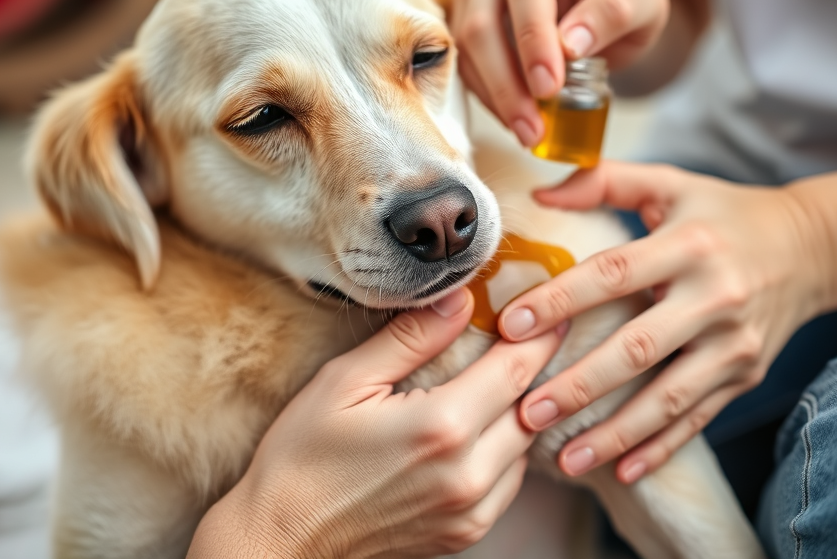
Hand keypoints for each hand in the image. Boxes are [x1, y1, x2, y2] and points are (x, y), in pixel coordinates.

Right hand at [187, 289, 567, 558]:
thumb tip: (458, 300)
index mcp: (442, 427)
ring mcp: (472, 510)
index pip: (515, 370)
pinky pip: (510, 481)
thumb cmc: (303, 456)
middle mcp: (469, 473)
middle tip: (530, 337)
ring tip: (502, 380)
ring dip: (520, 411)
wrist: (284, 537)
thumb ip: (410, 339)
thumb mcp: (346, 381)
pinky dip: (506, 450)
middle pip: (530, 407)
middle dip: (533, 369)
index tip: (552, 312)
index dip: (539, 336)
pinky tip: (480, 429)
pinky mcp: (467, 532)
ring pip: (526, 447)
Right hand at [450, 0, 668, 145]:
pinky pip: (467, 64)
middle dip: (506, 84)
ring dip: (496, 97)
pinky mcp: (468, 23)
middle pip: (481, 24)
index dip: (533, 39)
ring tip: (529, 132)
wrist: (604, 9)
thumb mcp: (640, 3)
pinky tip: (518, 118)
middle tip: (533, 128)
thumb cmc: (622, 0)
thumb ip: (612, 13)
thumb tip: (571, 44)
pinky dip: (490, 96)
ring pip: (467, 49)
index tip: (549, 87)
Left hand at [497, 162, 828, 482]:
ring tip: (565, 459)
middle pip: (637, 349)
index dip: (560, 300)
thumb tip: (539, 194)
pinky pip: (697, 419)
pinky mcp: (746, 376)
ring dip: (614, 433)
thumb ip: (605, 181)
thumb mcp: (671, 184)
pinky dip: (659, 447)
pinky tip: (621, 471)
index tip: (511, 326)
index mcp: (689, 244)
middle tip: (528, 413)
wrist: (812, 248)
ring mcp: (735, 344)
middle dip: (580, 386)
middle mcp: (715, 296)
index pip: (613, 274)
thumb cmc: (724, 214)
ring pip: (667, 398)